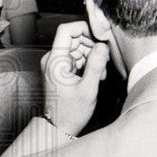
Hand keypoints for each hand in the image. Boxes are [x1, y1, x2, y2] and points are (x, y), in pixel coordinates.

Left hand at [40, 21, 109, 136]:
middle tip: (104, 61)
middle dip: (92, 45)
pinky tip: (95, 76)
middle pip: (75, 38)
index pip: (66, 30)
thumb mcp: (87, 90)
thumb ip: (95, 65)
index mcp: (54, 61)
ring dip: (92, 55)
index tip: (100, 37)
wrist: (59, 127)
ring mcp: (56, 63)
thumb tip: (103, 46)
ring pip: (78, 47)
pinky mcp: (61, 69)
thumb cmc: (70, 113)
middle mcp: (52, 59)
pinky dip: (88, 62)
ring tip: (100, 73)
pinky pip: (77, 57)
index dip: (84, 29)